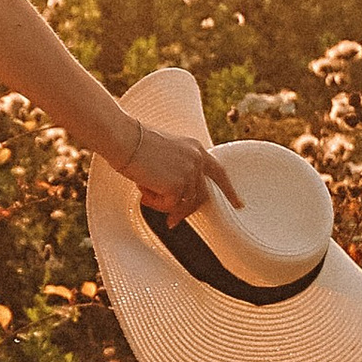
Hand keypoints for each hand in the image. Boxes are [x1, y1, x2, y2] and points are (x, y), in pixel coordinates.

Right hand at [103, 118, 240, 222]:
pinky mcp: (178, 185)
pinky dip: (153, 202)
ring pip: (182, 203)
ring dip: (161, 202)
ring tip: (144, 189)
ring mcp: (189, 172)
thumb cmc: (133, 143)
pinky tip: (143, 188)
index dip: (229, 190)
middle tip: (172, 222)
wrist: (123, 138)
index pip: (218, 172)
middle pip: (201, 195)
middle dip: (186, 211)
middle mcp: (197, 160)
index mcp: (195, 148)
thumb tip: (176, 192)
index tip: (239, 204)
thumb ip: (177, 166)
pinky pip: (169, 206)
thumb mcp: (163, 152)